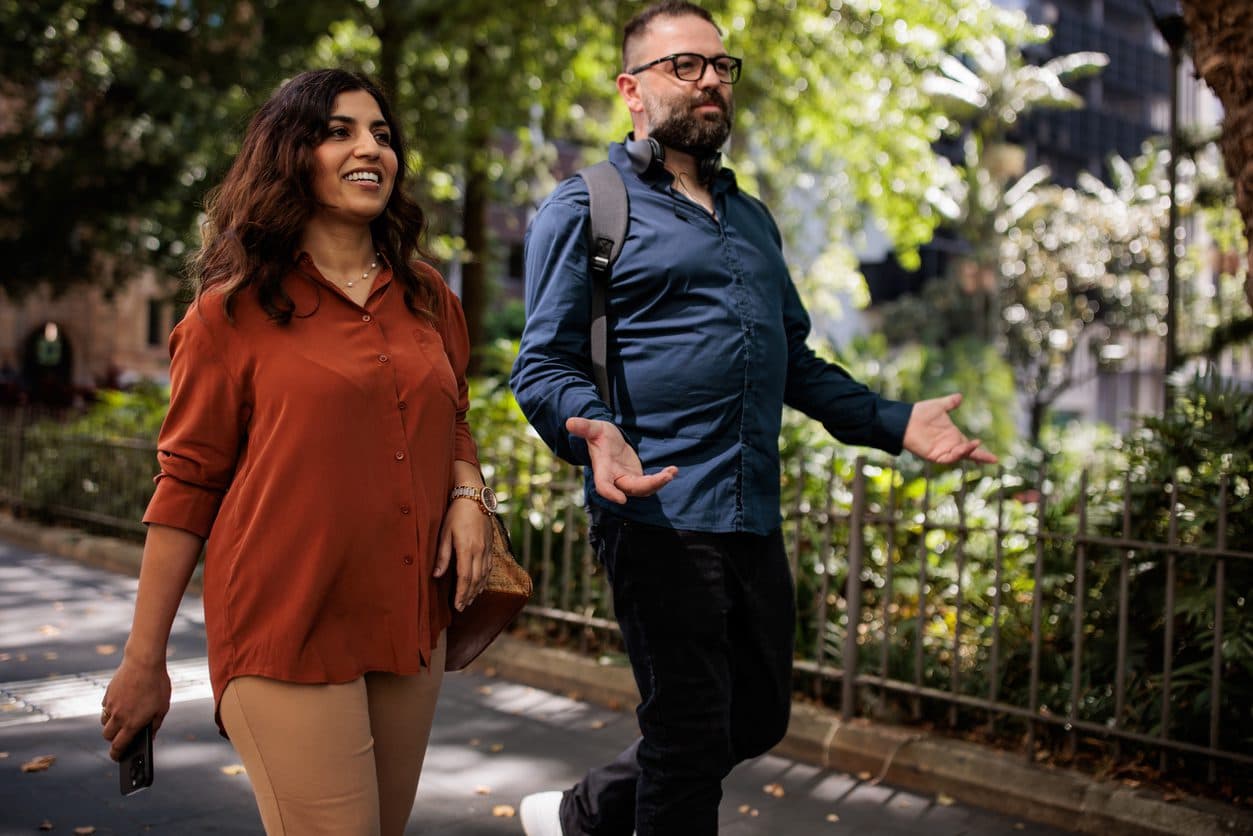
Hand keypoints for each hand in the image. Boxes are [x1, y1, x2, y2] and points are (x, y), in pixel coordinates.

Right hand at [101, 655, 170, 760]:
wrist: (144, 661)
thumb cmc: (157, 685)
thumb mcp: (162, 707)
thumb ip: (155, 725)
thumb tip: (150, 737)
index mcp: (132, 723)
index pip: (118, 746)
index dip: (117, 754)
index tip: (117, 757)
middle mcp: (118, 716)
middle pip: (107, 736)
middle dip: (113, 739)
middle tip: (122, 737)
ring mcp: (111, 705)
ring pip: (104, 721)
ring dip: (111, 724)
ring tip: (123, 719)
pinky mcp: (108, 693)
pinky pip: (106, 706)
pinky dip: (111, 708)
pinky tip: (122, 703)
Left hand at [435, 495, 493, 610]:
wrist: (475, 497)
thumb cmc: (456, 513)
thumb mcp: (444, 533)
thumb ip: (442, 556)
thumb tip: (436, 575)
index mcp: (467, 548)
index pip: (464, 577)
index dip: (461, 593)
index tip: (457, 606)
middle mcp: (480, 551)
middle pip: (475, 580)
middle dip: (468, 595)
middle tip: (461, 608)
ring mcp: (487, 548)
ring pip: (484, 575)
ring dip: (477, 590)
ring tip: (469, 601)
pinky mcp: (490, 545)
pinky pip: (489, 567)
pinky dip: (484, 579)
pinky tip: (480, 585)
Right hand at [565, 416, 677, 503]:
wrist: (607, 440)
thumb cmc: (598, 434)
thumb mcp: (593, 428)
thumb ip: (584, 427)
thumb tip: (569, 422)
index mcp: (603, 469)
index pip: (604, 486)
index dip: (611, 493)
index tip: (622, 499)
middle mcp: (615, 479)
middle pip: (631, 489)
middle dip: (648, 485)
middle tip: (665, 477)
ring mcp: (627, 480)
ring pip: (643, 489)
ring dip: (658, 483)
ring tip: (671, 472)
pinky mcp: (637, 478)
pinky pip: (650, 484)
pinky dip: (662, 479)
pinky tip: (673, 470)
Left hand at [903, 393, 998, 464]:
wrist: (905, 418)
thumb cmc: (919, 413)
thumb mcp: (939, 406)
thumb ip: (950, 403)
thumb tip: (960, 396)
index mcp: (953, 437)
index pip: (971, 446)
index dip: (982, 451)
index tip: (996, 457)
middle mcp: (950, 446)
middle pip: (969, 454)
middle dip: (980, 457)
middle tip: (993, 458)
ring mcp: (942, 451)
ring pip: (959, 456)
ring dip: (968, 451)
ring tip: (976, 443)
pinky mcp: (934, 455)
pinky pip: (948, 458)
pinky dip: (957, 454)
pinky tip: (964, 446)